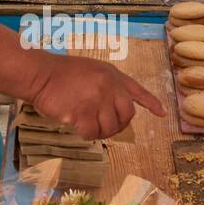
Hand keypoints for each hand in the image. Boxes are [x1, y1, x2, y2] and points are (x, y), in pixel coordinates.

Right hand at [26, 53, 164, 139]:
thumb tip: (115, 110)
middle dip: (118, 125)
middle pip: (126, 116)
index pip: (137, 90)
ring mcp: (97, 100)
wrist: (41, 74)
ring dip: (99, 131)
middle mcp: (109, 86)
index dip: (151, 103)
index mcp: (112, 75)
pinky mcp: (84, 113)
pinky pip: (92, 133)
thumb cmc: (61, 74)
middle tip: (104, 126)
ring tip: (86, 123)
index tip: (162, 113)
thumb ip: (107, 86)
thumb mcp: (92, 70)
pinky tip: (75, 124)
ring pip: (110, 128)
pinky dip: (85, 133)